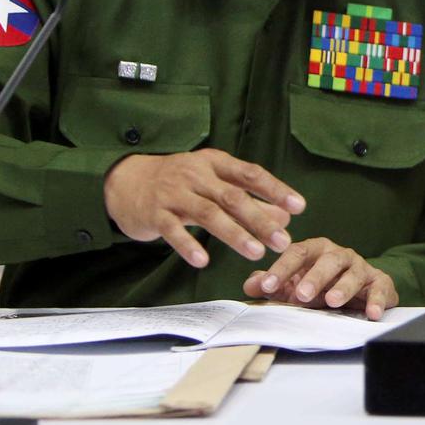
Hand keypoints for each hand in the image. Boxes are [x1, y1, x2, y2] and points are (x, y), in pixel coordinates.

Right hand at [103, 149, 304, 267]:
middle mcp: (195, 174)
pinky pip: (173, 231)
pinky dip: (188, 245)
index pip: (250, 174)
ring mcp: (174, 193)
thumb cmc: (180, 183)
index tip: (299, 206)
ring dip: (234, 234)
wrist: (125, 181)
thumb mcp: (213, 182)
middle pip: (233, 197)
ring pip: (208, 214)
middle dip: (261, 220)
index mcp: (214, 163)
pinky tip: (203, 261)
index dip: (275, 190)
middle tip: (283, 241)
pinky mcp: (154, 214)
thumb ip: (248, 199)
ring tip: (256, 253)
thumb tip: (285, 217)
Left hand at [243, 237, 397, 319]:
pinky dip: (378, 301)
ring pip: (354, 273)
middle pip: (328, 260)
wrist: (360, 288)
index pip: (297, 253)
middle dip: (314, 277)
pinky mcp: (380, 282)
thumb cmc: (322, 285)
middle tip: (301, 295)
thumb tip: (250, 285)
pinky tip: (372, 313)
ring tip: (332, 302)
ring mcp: (361, 268)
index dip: (282, 269)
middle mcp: (340, 255)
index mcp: (316, 251)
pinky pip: (381, 288)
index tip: (268, 286)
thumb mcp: (294, 284)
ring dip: (343, 287)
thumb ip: (273, 285)